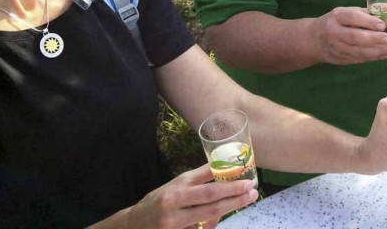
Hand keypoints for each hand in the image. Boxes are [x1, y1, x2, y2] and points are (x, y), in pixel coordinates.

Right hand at [125, 164, 256, 228]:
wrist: (133, 225)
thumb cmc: (159, 200)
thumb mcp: (177, 183)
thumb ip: (199, 176)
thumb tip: (223, 163)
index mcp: (176, 191)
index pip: (208, 188)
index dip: (230, 186)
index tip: (247, 180)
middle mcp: (175, 208)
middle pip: (211, 204)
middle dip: (235, 198)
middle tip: (253, 192)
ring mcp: (175, 225)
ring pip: (208, 219)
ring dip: (228, 210)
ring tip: (245, 201)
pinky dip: (212, 224)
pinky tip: (222, 216)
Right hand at [314, 7, 386, 64]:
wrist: (312, 40)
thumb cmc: (335, 22)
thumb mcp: (344, 12)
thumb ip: (364, 13)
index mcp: (336, 16)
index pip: (352, 18)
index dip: (368, 22)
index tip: (382, 25)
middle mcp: (334, 32)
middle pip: (354, 37)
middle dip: (373, 39)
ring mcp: (336, 48)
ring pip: (357, 51)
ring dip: (377, 51)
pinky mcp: (340, 59)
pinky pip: (358, 59)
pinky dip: (373, 57)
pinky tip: (385, 54)